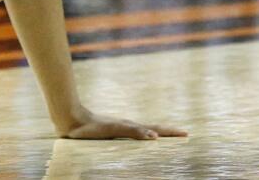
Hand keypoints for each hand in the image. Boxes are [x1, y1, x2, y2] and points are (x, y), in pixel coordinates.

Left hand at [62, 107, 186, 139]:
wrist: (71, 120)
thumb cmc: (91, 126)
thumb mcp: (114, 129)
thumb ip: (133, 132)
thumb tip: (154, 137)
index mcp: (131, 127)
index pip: (156, 130)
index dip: (170, 132)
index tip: (186, 133)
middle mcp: (127, 127)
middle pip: (152, 129)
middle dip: (167, 132)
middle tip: (183, 134)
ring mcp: (119, 128)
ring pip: (142, 131)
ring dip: (156, 133)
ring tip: (165, 136)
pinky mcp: (110, 131)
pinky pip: (131, 134)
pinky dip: (141, 136)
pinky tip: (138, 138)